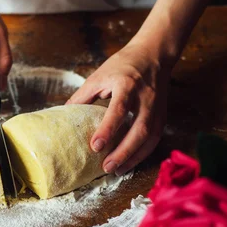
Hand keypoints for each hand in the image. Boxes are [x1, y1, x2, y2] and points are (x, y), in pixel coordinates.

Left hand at [67, 44, 169, 175]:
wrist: (154, 55)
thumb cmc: (123, 65)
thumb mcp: (99, 76)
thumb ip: (82, 96)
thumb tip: (64, 115)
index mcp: (127, 85)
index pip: (118, 110)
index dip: (107, 129)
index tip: (95, 146)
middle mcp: (146, 98)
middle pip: (139, 130)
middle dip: (124, 152)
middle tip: (106, 167)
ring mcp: (157, 108)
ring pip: (150, 138)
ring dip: (134, 157)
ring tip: (117, 170)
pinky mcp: (162, 115)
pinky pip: (155, 139)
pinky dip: (142, 153)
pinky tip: (129, 163)